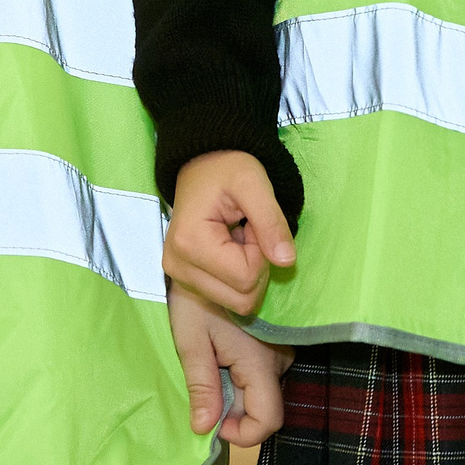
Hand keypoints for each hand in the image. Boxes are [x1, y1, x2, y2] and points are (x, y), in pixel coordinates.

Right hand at [165, 151, 295, 316]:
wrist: (202, 162)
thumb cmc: (227, 168)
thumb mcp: (254, 183)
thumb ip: (271, 222)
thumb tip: (287, 262)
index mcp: (189, 244)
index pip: (246, 278)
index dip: (260, 252)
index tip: (250, 223)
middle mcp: (177, 267)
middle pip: (241, 299)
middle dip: (255, 267)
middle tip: (246, 231)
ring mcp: (179, 276)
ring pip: (236, 303)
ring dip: (248, 273)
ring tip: (237, 238)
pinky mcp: (186, 280)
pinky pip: (227, 297)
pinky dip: (237, 277)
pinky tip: (229, 249)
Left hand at [167, 282, 288, 446]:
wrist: (213, 257)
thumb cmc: (197, 297)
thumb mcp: (191, 341)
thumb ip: (202, 387)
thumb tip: (205, 430)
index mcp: (259, 362)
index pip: (268, 420)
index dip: (242, 433)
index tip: (214, 422)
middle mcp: (279, 359)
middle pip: (265, 406)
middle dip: (234, 409)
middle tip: (205, 383)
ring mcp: (282, 348)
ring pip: (263, 389)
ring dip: (238, 390)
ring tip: (212, 361)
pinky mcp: (278, 340)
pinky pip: (264, 371)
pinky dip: (243, 373)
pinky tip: (222, 352)